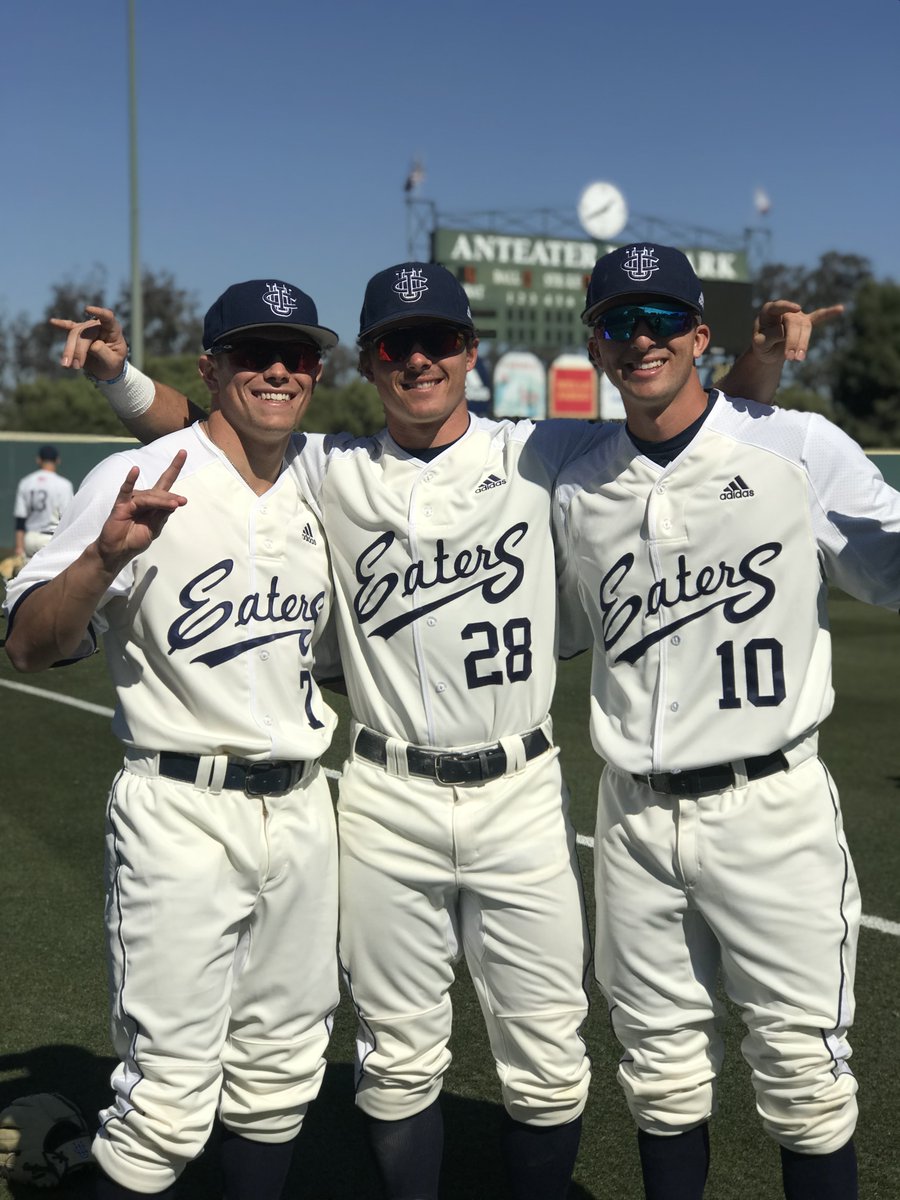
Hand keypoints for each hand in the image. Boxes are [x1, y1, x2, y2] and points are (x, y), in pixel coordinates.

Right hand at [50, 306, 128, 379]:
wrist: (107, 369)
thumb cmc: (113, 364)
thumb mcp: (112, 362)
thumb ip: (103, 353)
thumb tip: (92, 345)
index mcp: (113, 330)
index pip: (107, 318)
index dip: (99, 312)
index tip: (87, 309)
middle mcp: (100, 326)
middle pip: (84, 333)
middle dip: (78, 350)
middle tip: (76, 367)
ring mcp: (88, 328)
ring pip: (73, 334)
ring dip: (69, 350)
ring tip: (66, 366)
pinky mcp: (79, 333)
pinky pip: (69, 327)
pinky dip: (61, 325)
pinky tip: (52, 322)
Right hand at [95, 451, 187, 572]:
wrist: (118, 551)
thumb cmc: (135, 539)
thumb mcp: (154, 529)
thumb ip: (162, 516)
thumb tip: (174, 503)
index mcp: (154, 503)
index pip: (165, 482)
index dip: (174, 467)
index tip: (183, 451)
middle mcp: (143, 498)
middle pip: (160, 492)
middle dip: (171, 497)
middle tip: (182, 502)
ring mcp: (132, 500)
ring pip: (149, 497)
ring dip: (162, 501)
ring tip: (174, 505)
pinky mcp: (121, 505)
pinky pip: (126, 491)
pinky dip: (130, 480)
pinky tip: (134, 470)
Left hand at [751, 299, 843, 363]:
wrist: (768, 350)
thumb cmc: (762, 344)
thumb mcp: (760, 344)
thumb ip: (770, 336)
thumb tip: (785, 332)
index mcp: (769, 311)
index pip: (778, 306)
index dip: (787, 306)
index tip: (797, 309)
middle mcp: (785, 310)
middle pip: (794, 322)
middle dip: (793, 340)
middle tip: (790, 358)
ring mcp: (797, 316)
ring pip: (805, 327)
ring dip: (803, 343)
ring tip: (799, 359)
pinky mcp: (805, 323)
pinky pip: (818, 318)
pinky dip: (828, 314)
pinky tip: (840, 309)